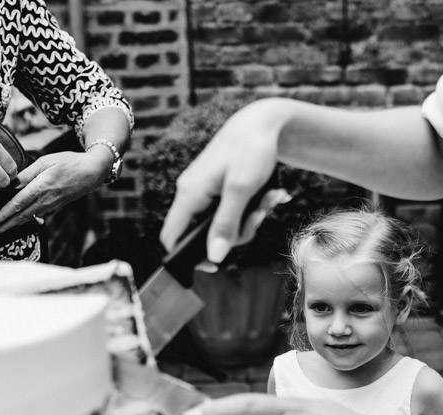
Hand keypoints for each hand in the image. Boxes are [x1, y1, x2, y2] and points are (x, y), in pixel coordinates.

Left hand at [0, 150, 107, 230]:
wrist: (92, 172)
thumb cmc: (69, 163)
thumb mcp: (45, 161)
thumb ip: (27, 173)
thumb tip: (11, 184)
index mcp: (41, 187)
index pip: (18, 203)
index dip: (4, 214)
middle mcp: (46, 199)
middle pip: (22, 215)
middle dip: (6, 225)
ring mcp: (52, 205)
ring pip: (30, 217)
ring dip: (15, 224)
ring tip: (3, 229)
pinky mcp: (57, 206)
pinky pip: (39, 215)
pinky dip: (28, 219)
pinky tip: (21, 221)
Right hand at [160, 100, 283, 262]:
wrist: (264, 121)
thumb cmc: (251, 149)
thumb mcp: (241, 190)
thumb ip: (226, 225)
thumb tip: (214, 257)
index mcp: (190, 193)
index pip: (171, 236)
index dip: (186, 257)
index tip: (213, 265)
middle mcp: (193, 194)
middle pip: (204, 235)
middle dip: (237, 232)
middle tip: (259, 217)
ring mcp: (207, 192)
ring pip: (224, 224)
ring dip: (251, 218)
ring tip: (270, 198)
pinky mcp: (221, 190)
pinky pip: (233, 212)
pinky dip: (253, 208)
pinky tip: (270, 195)